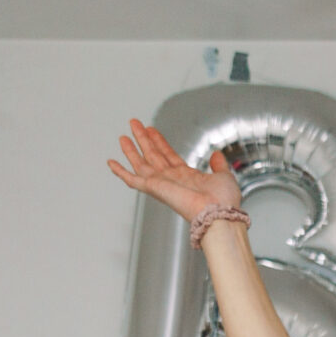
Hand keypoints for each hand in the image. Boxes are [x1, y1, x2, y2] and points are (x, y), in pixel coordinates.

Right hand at [107, 117, 242, 227]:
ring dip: (131, 150)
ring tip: (123, 136)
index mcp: (187, 177)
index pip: (168, 155)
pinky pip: (132, 179)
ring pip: (141, 163)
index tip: (152, 130)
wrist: (219, 212)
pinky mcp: (154, 188)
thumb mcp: (224, 176)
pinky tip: (111, 162)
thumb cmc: (223, 201)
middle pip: (153, 155)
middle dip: (144, 139)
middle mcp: (172, 180)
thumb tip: (216, 155)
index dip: (160, 142)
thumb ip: (219, 165)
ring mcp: (162, 184)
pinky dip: (120, 172)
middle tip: (134, 124)